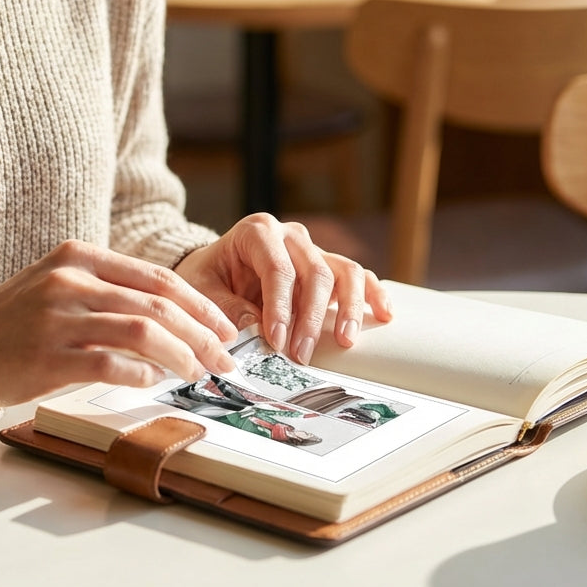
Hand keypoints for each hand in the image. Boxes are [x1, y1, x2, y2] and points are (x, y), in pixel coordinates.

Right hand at [0, 241, 237, 407]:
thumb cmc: (19, 318)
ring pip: (142, 332)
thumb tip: (177, 316)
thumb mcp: (62, 284)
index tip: (225, 326)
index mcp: (80, 256)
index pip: (158, 278)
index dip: (199, 304)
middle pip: (158, 305)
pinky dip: (141, 374)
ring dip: (181, 355)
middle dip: (201, 334)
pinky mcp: (47, 357)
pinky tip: (154, 382)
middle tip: (224, 358)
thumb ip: (111, 289)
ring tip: (198, 373)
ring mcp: (58, 318)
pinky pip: (110, 365)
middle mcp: (72, 281)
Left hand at [173, 212, 390, 365]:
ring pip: (343, 271)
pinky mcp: (327, 266)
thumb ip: (226, 307)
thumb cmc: (208, 277)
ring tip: (344, 340)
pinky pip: (357, 276)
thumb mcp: (202, 290)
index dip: (280, 307)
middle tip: (300, 355)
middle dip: (309, 318)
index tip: (277, 342)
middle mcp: (290, 236)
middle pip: (314, 272)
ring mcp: (312, 249)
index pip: (278, 268)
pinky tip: (383, 314)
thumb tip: (257, 330)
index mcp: (257, 232)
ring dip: (347, 307)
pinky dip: (372, 293)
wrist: (214, 269)